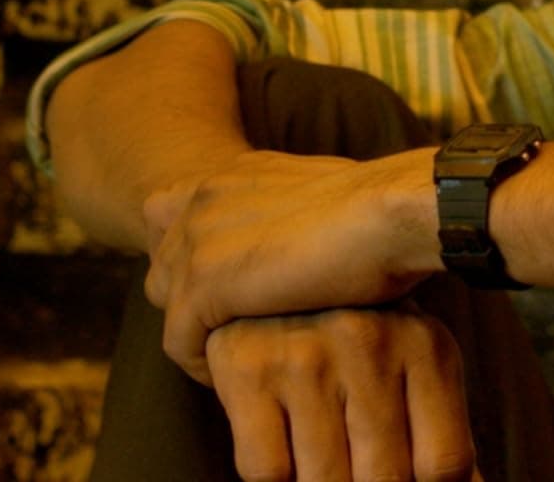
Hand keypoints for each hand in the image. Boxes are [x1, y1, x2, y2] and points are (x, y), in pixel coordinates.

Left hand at [143, 147, 439, 381]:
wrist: (392, 215)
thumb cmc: (386, 210)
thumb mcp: (328, 195)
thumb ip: (295, 212)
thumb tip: (316, 234)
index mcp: (234, 173)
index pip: (173, 214)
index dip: (193, 256)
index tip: (230, 290)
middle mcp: (205, 198)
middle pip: (161, 261)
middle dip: (189, 298)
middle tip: (231, 331)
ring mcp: (199, 240)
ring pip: (166, 303)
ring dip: (195, 332)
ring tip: (234, 358)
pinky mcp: (203, 286)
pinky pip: (178, 342)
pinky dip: (203, 367)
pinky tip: (238, 380)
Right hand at [206, 306, 477, 481]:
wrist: (270, 267)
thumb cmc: (357, 337)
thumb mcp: (413, 367)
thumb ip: (441, 433)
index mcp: (425, 345)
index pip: (445, 465)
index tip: (407, 476)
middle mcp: (369, 343)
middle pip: (387, 479)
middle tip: (361, 464)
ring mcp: (306, 356)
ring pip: (325, 481)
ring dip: (324, 480)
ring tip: (328, 449)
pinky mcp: (247, 370)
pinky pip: (268, 472)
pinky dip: (278, 475)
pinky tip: (284, 439)